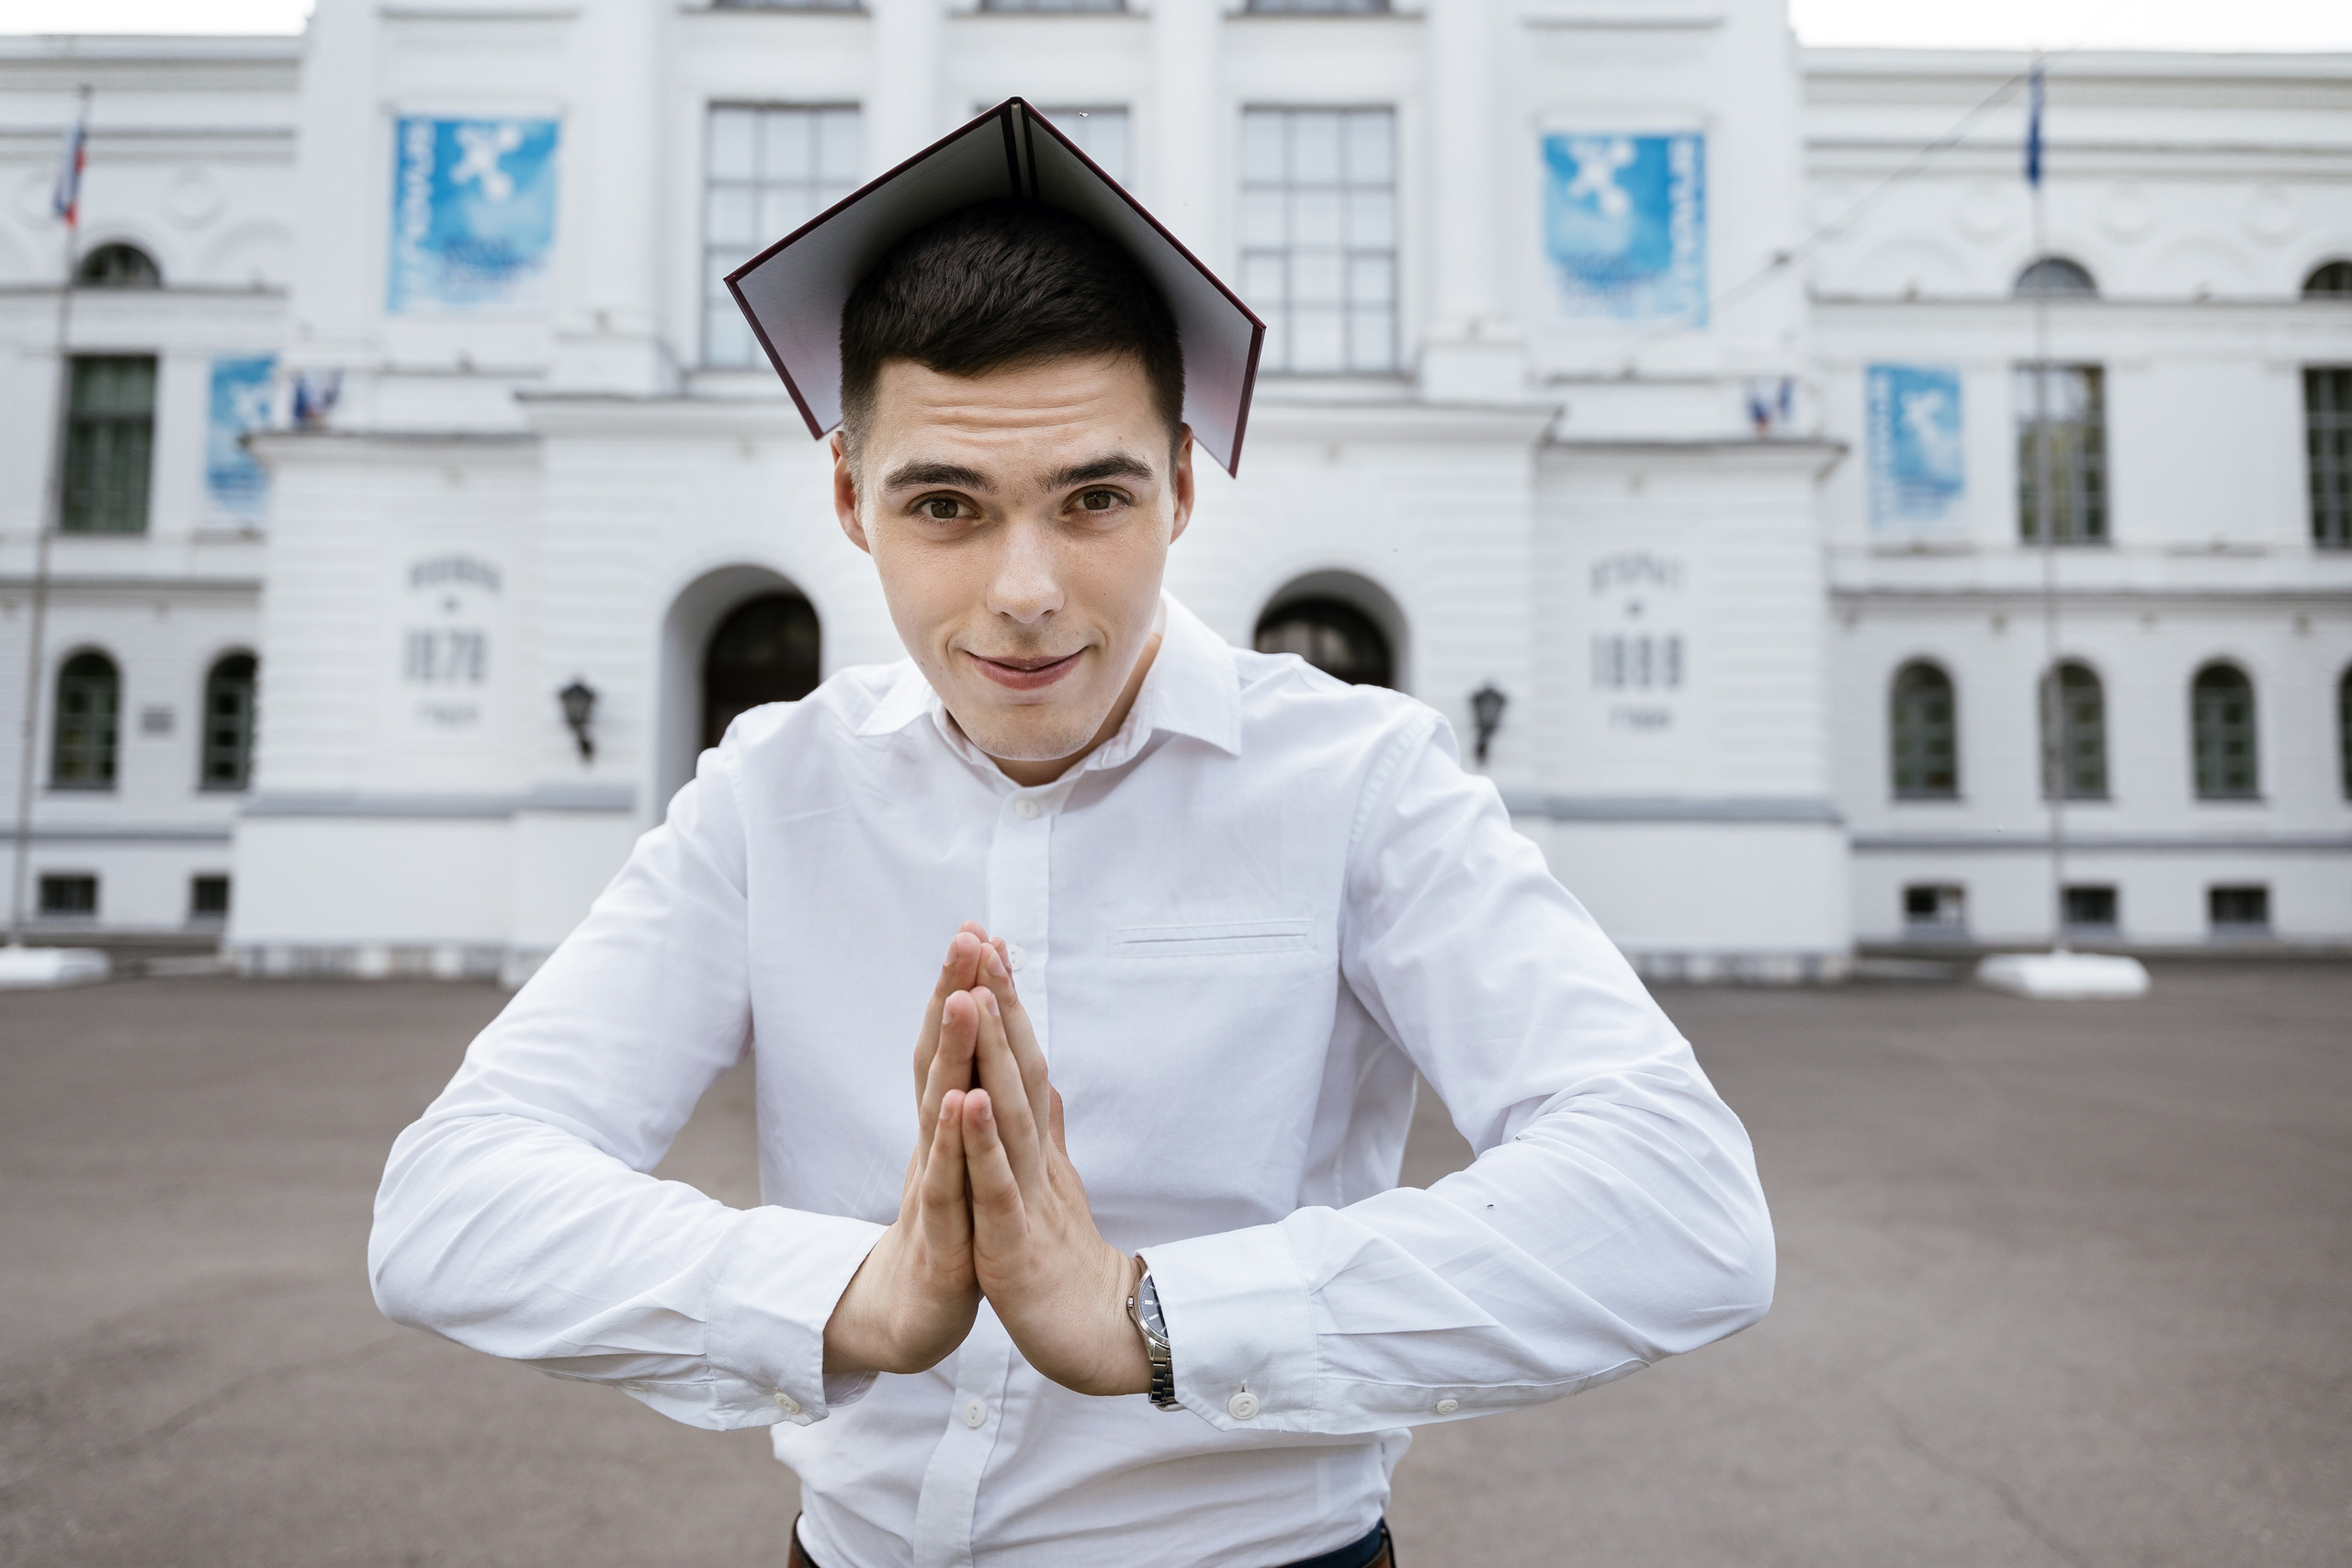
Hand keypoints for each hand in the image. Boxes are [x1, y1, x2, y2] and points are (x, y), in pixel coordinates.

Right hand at [821, 928, 994, 1374]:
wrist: (912, 1317)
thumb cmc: (948, 1230)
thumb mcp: (966, 1157)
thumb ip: (973, 1098)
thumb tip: (987, 1042)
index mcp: (947, 1125)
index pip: (955, 1044)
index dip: (966, 988)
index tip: (981, 930)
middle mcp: (933, 1142)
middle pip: (940, 1057)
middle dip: (953, 994)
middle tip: (965, 934)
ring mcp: (932, 1184)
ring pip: (939, 1107)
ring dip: (951, 1051)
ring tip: (963, 997)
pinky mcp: (940, 1233)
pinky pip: (944, 1180)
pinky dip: (954, 1140)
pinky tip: (962, 1102)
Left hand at [959, 953, 1151, 1396]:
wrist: (1100, 1340)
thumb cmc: (1071, 1264)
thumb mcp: (1054, 1188)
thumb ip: (1048, 1132)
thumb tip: (1044, 1080)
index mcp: (1037, 1146)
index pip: (1020, 1061)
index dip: (1004, 1002)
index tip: (988, 942)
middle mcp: (1035, 1158)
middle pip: (1016, 1069)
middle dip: (997, 1003)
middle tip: (982, 938)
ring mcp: (1027, 1196)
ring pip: (1008, 1114)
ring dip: (990, 1053)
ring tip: (974, 994)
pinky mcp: (1014, 1241)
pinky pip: (997, 1186)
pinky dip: (981, 1143)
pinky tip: (966, 1101)